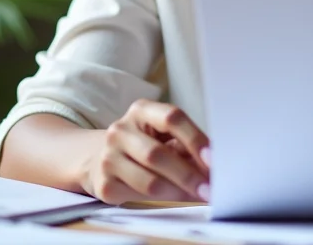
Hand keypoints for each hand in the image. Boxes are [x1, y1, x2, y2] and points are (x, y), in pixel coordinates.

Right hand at [82, 99, 211, 204]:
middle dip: (189, 175)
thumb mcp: (162, 136)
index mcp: (141, 111)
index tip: (214, 159)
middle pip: (158, 154)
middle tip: (211, 189)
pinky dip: (163, 200)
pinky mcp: (104, 184)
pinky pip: (138, 197)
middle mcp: (120, 130)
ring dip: (179, 192)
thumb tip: (215, 168)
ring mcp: (108, 157)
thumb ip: (186, 147)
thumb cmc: (144, 145)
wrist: (97, 158)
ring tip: (198, 195)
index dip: (195, 138)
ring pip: (150, 181)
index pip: (171, 118)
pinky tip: (176, 198)